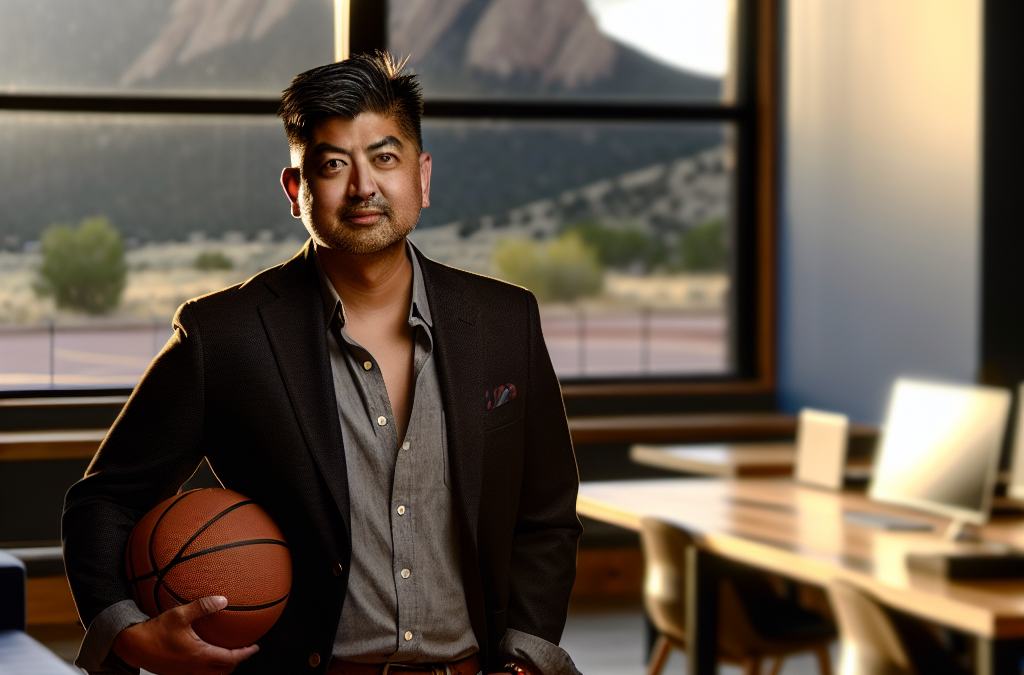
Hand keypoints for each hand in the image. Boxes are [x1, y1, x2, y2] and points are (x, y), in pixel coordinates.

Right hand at [112, 595, 258, 674]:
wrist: (132, 646)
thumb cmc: (155, 631)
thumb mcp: (180, 614)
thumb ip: (203, 606)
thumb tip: (223, 599)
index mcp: (199, 656)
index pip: (230, 659)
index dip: (245, 654)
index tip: (255, 647)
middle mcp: (194, 668)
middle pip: (223, 671)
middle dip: (236, 662)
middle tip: (244, 650)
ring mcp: (185, 673)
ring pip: (211, 674)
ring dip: (222, 666)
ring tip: (228, 652)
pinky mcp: (177, 673)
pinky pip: (199, 673)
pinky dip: (209, 667)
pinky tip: (206, 653)